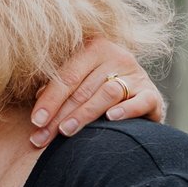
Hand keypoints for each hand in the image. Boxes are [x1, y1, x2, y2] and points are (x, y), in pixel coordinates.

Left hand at [29, 40, 166, 146]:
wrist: (140, 95)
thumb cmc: (98, 89)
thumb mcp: (80, 81)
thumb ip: (60, 86)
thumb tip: (36, 99)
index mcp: (94, 48)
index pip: (67, 76)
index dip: (49, 100)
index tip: (35, 122)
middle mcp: (117, 56)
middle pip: (83, 88)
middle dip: (60, 115)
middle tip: (42, 138)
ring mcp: (136, 75)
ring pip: (107, 93)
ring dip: (85, 114)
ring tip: (67, 131)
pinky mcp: (152, 94)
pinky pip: (140, 101)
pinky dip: (126, 110)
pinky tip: (110, 119)